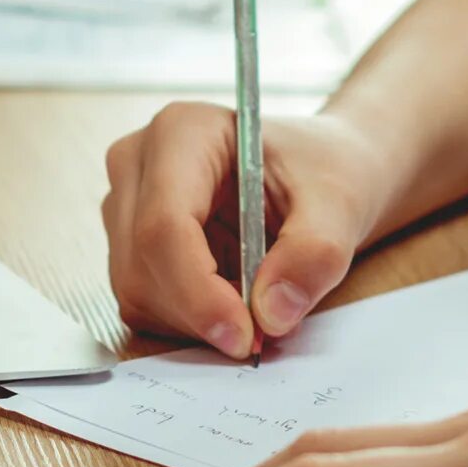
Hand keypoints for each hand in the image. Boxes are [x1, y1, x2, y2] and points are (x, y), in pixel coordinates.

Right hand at [102, 104, 403, 356]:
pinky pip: (145, 305)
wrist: (319, 179)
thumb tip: (273, 313)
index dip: (198, 291)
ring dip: (197, 320)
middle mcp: (139, 163)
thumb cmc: (325, 172)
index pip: (164, 224)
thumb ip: (314, 253)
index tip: (245, 335)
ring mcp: (127, 207)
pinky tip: (232, 298)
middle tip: (264, 329)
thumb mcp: (340, 204)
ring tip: (256, 299)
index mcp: (183, 131)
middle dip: (202, 312)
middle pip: (142, 264)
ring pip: (137, 292)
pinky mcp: (130, 246)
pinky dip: (191, 321)